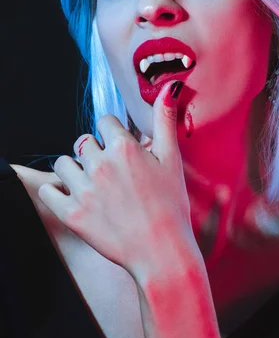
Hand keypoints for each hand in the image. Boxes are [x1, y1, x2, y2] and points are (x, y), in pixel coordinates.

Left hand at [38, 80, 198, 281]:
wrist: (162, 252)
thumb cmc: (171, 205)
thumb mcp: (172, 159)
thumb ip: (165, 120)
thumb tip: (171, 86)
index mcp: (124, 147)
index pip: (104, 121)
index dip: (113, 134)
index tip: (121, 149)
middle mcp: (100, 164)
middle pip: (83, 141)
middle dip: (95, 151)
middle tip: (111, 172)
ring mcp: (84, 190)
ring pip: (64, 163)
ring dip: (75, 169)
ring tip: (93, 184)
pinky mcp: (72, 214)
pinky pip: (48, 190)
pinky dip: (57, 191)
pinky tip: (75, 196)